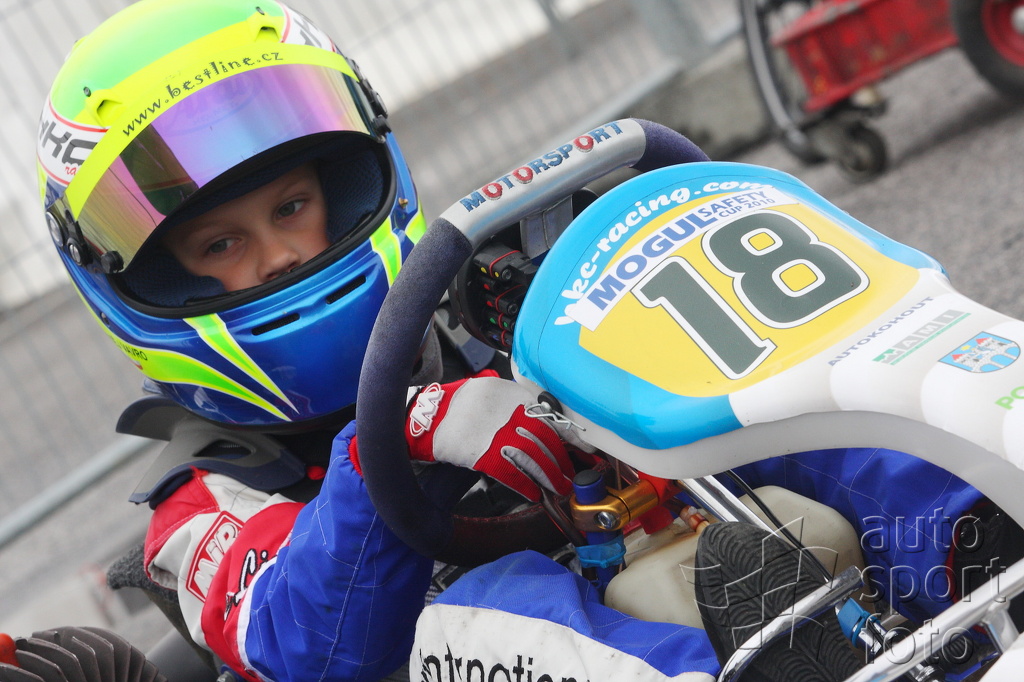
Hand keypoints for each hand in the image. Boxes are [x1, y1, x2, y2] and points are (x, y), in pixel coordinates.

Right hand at [405, 377, 575, 500]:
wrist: (424, 416)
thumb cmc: (456, 405)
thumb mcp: (490, 391)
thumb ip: (516, 402)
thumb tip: (544, 419)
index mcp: (513, 394)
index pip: (551, 416)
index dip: (570, 435)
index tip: (583, 448)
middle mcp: (509, 412)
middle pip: (546, 439)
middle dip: (562, 460)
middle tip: (571, 475)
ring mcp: (497, 433)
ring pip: (535, 458)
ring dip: (551, 476)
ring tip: (560, 488)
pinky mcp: (484, 454)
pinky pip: (512, 472)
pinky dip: (527, 484)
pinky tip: (536, 493)